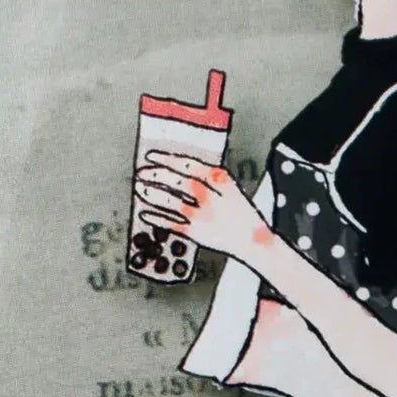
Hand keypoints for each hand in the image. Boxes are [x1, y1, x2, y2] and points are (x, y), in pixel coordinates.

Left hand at [134, 149, 266, 258]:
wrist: (256, 241)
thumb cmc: (241, 213)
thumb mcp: (229, 188)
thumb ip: (207, 177)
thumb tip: (176, 167)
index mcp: (222, 182)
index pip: (190, 165)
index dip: (168, 159)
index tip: (152, 155)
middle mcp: (212, 198)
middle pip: (180, 182)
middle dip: (158, 175)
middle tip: (142, 172)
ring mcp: (204, 217)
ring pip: (173, 202)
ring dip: (154, 195)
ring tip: (141, 189)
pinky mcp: (197, 234)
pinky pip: (172, 224)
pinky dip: (156, 218)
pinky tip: (145, 213)